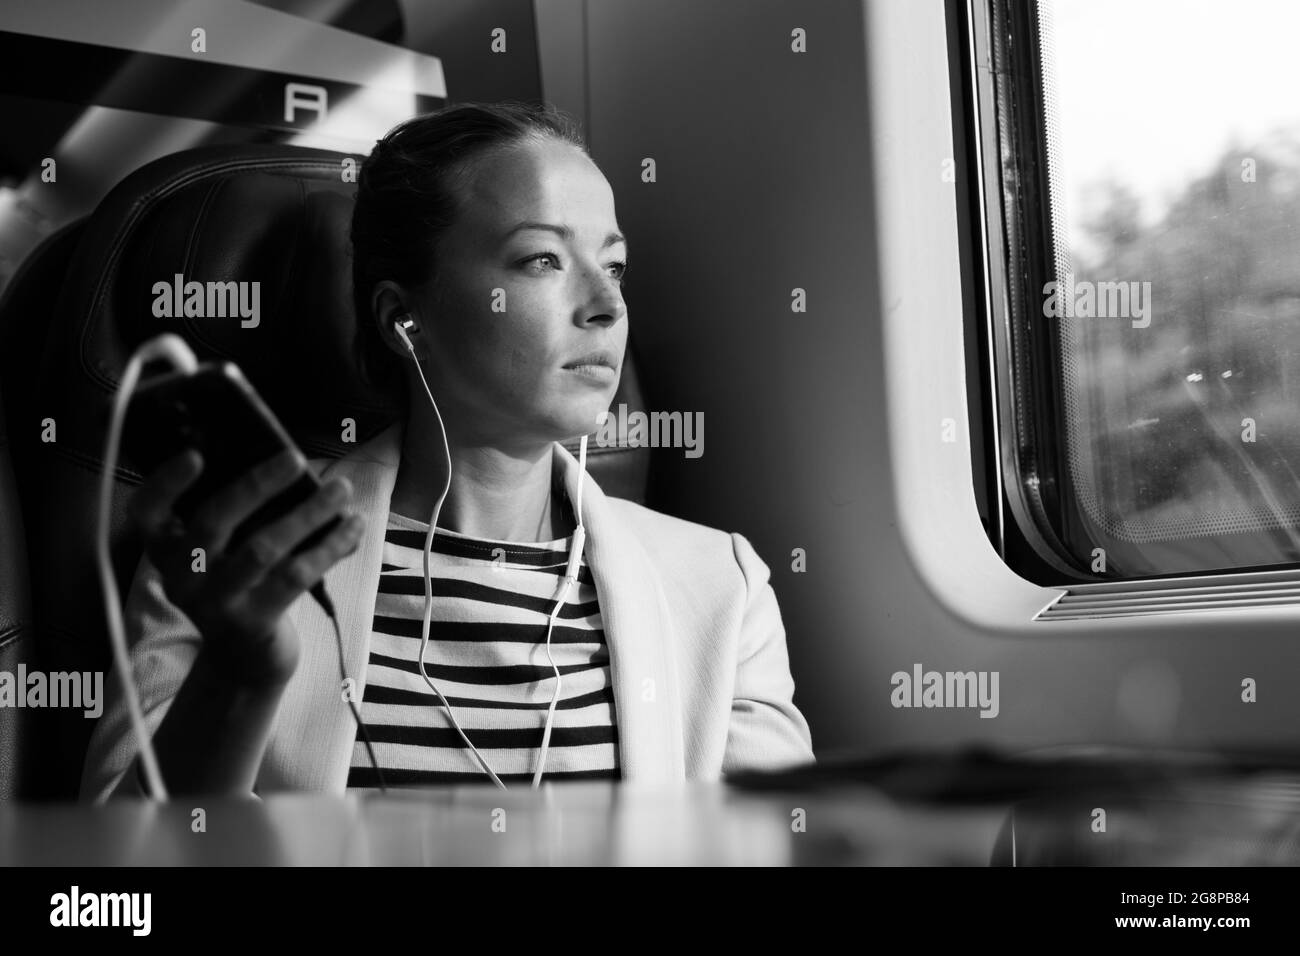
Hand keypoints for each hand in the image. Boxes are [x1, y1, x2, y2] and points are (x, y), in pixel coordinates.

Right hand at [128, 448, 365, 687]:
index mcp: (166, 548)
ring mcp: (214, 603)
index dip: (165, 483)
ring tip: (341, 488)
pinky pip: (296, 575)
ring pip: (262, 548)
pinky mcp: (251, 623)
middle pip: (213, 523)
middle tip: (295, 458)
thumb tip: (292, 466)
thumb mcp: (226, 550)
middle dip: (257, 486)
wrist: (243, 656)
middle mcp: (181, 576)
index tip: (195, 455)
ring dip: (308, 513)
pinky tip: (355, 525)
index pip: (146, 512)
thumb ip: (244, 514)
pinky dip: (330, 545)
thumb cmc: (240, 582)